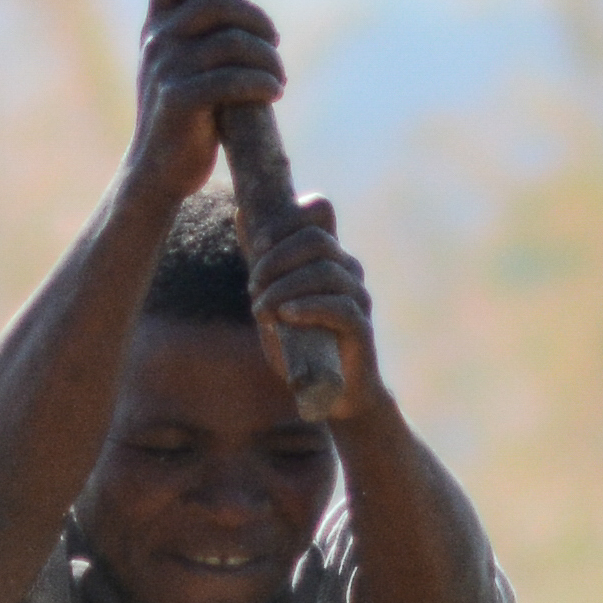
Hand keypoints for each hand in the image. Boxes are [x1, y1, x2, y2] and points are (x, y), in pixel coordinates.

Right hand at [136, 0, 282, 188]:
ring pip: (232, 42)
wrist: (158, 172)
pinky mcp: (178, 101)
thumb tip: (247, 11)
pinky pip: (232, 79)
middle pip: (216, 1)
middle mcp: (157, 42)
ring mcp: (165, 70)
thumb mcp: (185, 69)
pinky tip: (273, 94)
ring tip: (278, 78)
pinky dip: (262, 83)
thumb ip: (203, 37)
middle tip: (273, 43)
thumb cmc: (185, 118)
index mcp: (156, 28)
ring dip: (268, 58)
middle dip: (256, 18)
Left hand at [241, 196, 385, 425]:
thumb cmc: (299, 341)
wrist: (328, 391)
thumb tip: (241, 213)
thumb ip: (261, 261)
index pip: (317, 211)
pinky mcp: (361, 326)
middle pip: (316, 239)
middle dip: (276, 258)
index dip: (285, 220)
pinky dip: (308, 307)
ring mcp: (357, 296)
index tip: (257, 246)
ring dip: (284, 287)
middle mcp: (346, 269)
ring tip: (262, 310)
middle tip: (252, 285)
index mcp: (327, 256)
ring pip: (325, 272)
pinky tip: (286, 316)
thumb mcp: (273, 297)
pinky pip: (339, 306)